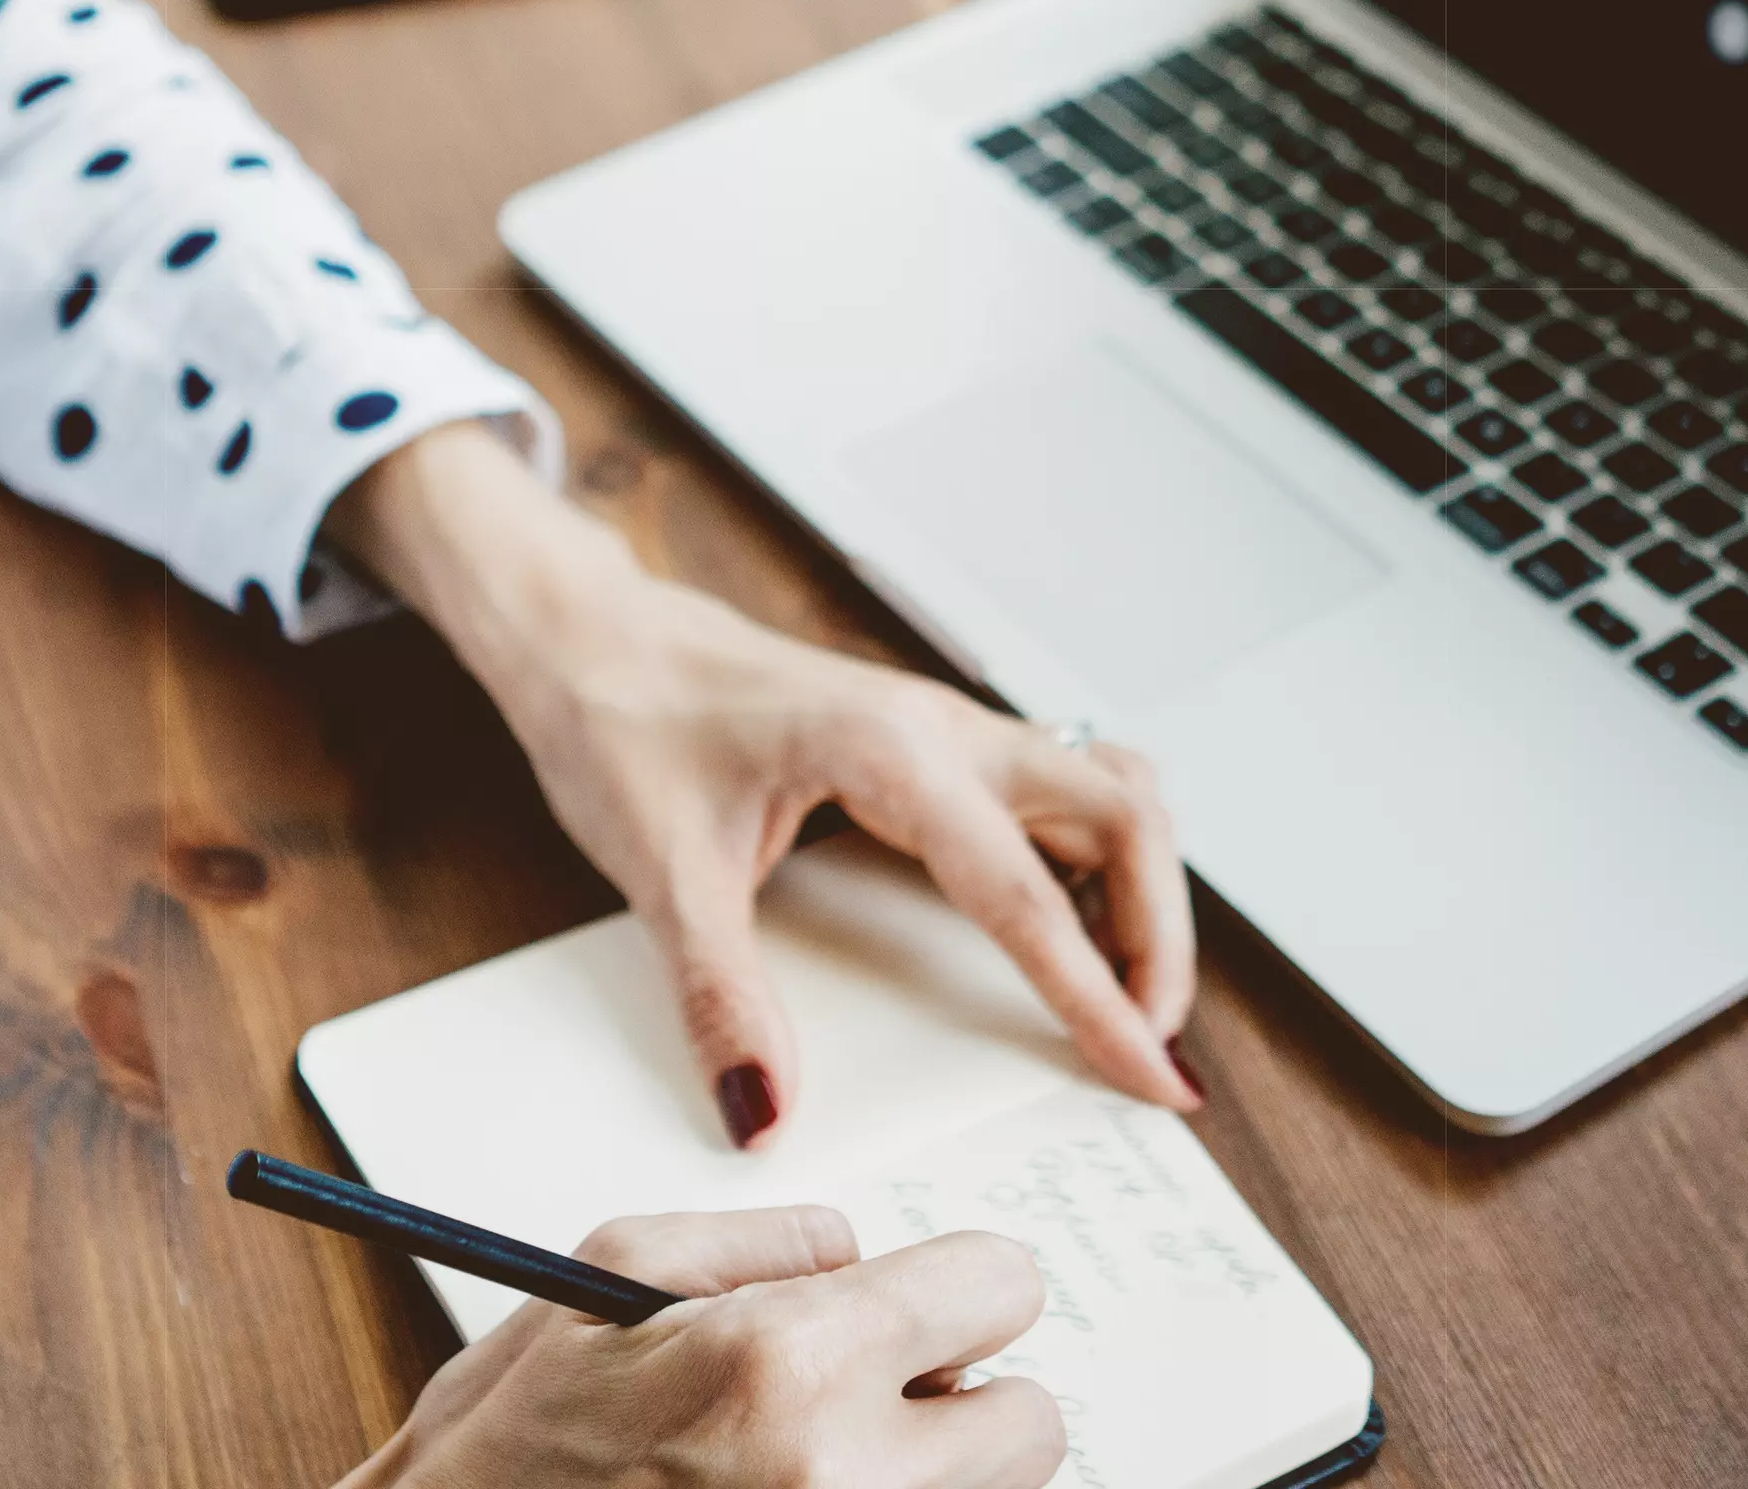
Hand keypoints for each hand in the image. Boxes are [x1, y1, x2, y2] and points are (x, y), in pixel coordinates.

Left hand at [334, 425, 1199, 1142]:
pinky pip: (1062, 787)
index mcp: (889, 753)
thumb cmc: (622, 721)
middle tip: (1145, 1039)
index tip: (1151, 1071)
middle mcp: (942, 728)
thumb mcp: (661, 875)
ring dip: (1140, 888)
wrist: (589, 638)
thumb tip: (765, 1110)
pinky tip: (1068, 923)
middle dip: (1157, 934)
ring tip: (1124, 991)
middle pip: (1124, 814)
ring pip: (1108, 788)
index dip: (1100, 993)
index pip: (1027, 893)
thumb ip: (722, 1000)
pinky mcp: (933, 741)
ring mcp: (946, 727)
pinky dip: (1095, 858)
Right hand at [341, 1207, 1062, 1488]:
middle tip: (869, 1400)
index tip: (920, 1308)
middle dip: (961, 1397)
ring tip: (812, 1467)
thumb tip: (863, 1254)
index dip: (956, 1289)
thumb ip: (766, 1240)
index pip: (1001, 1289)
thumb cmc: (510, 1440)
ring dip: (931, 1475)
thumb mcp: (615, 1270)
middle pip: (1032, 1421)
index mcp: (789, 1363)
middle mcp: (845, 1479)